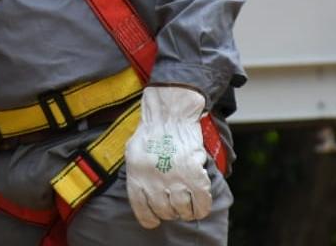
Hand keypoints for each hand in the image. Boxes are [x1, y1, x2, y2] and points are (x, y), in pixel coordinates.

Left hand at [124, 85, 212, 227]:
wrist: (170, 114)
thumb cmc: (151, 132)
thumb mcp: (133, 153)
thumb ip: (137, 174)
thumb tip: (144, 196)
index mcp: (136, 175)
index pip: (141, 209)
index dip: (149, 218)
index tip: (155, 220)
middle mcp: (153, 179)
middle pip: (164, 211)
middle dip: (170, 213)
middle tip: (175, 207)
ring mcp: (174, 177)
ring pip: (182, 209)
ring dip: (186, 211)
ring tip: (187, 206)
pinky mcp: (194, 173)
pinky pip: (201, 201)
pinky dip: (202, 207)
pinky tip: (200, 205)